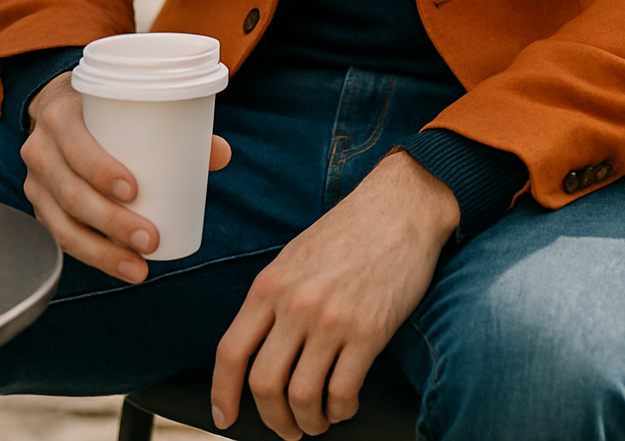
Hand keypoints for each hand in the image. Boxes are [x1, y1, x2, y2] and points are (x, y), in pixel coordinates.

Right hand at [20, 70, 230, 282]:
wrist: (57, 105)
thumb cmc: (102, 106)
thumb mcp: (127, 102)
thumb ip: (173, 124)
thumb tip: (220, 154)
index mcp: (62, 116)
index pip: (77, 146)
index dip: (101, 171)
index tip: (135, 191)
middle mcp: (41, 149)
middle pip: (72, 193)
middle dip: (112, 223)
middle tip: (151, 239)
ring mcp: (35, 181)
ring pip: (62, 224)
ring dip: (102, 251)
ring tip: (139, 266)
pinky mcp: (39, 205)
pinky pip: (58, 236)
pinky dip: (90, 255)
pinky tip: (118, 265)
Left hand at [211, 149, 458, 438]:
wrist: (401, 206)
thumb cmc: (350, 231)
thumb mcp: (296, 257)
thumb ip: (274, 299)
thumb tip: (259, 351)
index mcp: (271, 284)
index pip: (231, 351)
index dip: (222, 393)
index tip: (225, 416)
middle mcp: (295, 303)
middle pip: (264, 384)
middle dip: (272, 418)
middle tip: (286, 428)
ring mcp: (331, 319)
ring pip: (302, 397)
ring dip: (308, 421)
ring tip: (318, 420)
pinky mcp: (369, 332)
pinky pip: (343, 393)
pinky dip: (340, 411)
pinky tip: (345, 404)